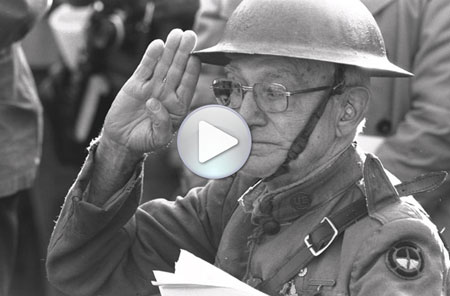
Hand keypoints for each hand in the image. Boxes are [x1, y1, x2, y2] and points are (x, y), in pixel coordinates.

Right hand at [102, 29, 200, 154]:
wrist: (122, 141)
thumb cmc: (144, 141)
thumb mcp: (159, 138)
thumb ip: (163, 123)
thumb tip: (154, 102)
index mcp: (177, 106)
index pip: (187, 85)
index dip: (192, 71)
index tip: (196, 57)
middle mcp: (167, 94)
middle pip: (177, 70)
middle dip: (184, 53)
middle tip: (190, 36)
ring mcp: (152, 87)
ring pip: (163, 65)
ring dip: (170, 49)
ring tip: (176, 33)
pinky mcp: (136, 84)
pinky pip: (145, 68)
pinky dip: (151, 57)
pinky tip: (158, 45)